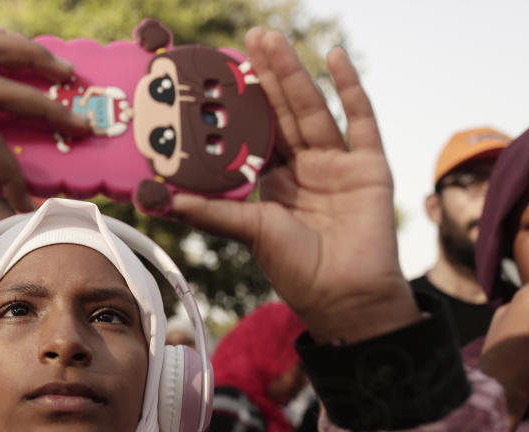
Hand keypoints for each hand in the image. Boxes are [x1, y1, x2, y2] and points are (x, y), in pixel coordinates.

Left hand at [169, 29, 417, 343]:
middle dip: (265, 77)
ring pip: (312, 108)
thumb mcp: (248, 232)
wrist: (345, 295)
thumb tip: (159, 201)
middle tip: (247, 39)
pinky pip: (360, 119)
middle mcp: (305, 168)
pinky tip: (332, 56)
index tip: (221, 75)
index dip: (240, 106)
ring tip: (273, 40)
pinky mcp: (369, 166)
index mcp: (274, 183)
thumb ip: (209, 211)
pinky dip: (349, 87)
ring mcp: (338, 164)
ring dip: (293, 74)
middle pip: (282, 113)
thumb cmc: (297, 270)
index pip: (255, 134)